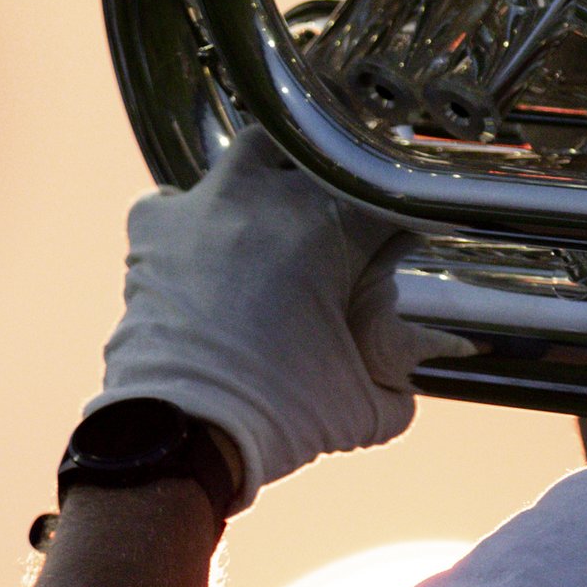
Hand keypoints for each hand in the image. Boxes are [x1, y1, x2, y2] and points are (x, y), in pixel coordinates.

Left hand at [90, 132, 435, 500]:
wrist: (185, 434)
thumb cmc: (282, 416)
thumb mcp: (369, 405)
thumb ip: (406, 373)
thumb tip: (431, 357)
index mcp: (333, 225)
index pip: (391, 196)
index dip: (403, 220)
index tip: (403, 243)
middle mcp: (269, 196)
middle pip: (326, 157)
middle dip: (341, 186)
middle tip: (342, 230)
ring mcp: (207, 203)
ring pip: (254, 152)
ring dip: (272, 176)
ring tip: (276, 219)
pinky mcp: (154, 227)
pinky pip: (176, 197)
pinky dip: (194, 214)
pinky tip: (205, 243)